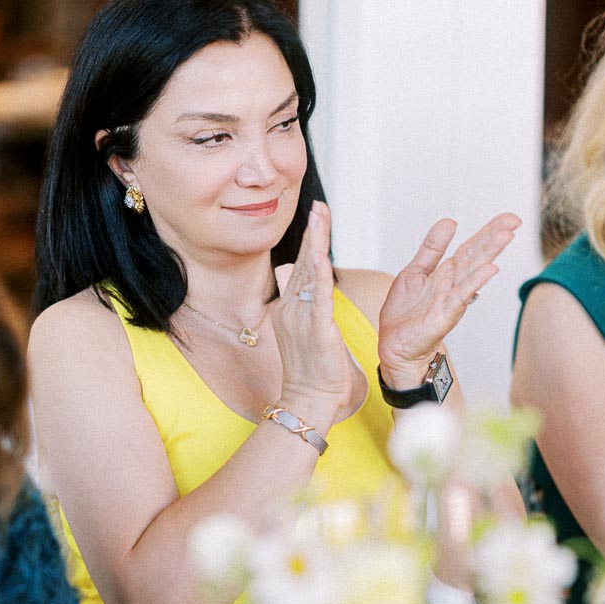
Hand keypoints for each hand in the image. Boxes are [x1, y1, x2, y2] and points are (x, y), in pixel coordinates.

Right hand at [271, 201, 351, 415]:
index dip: (309, 240)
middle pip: (302, 263)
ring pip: (309, 275)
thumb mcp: (300, 328)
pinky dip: (318, 278)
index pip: (300, 267)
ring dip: (315, 245)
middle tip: (319, 205)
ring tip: (320, 219)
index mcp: (290, 308)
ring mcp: (301, 319)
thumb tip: (283, 271)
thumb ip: (296, 299)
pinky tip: (320, 257)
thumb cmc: (309, 369)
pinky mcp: (316, 331)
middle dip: (313, 233)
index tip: (317, 215)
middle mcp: (292, 309)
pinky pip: (317, 300)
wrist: (308, 398)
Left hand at [378, 212, 520, 389]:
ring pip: (473, 271)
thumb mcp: (415, 270)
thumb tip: (450, 221)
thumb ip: (432, 248)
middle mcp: (453, 284)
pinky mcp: (445, 315)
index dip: (489, 231)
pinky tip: (490, 269)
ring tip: (507, 236)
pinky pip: (462, 295)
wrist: (394, 344)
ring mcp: (451, 299)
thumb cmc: (405, 312)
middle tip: (514, 220)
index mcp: (447, 272)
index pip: (471, 247)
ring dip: (490, 253)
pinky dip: (475, 282)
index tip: (509, 217)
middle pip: (476, 256)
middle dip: (494, 237)